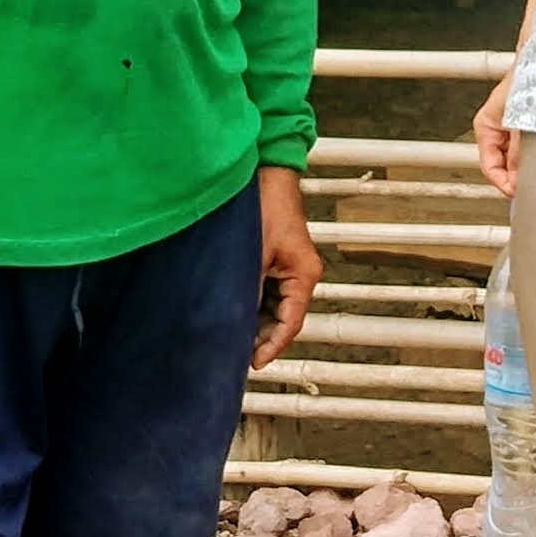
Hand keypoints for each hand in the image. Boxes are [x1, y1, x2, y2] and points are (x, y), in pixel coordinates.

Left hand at [249, 164, 323, 367]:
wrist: (265, 173)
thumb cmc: (264, 205)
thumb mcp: (251, 254)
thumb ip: (246, 288)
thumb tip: (233, 319)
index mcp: (304, 275)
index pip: (290, 323)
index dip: (272, 346)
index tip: (255, 362)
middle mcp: (301, 274)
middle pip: (283, 319)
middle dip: (261, 338)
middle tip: (237, 356)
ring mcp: (289, 268)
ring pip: (274, 307)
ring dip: (255, 322)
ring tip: (232, 338)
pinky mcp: (277, 261)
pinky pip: (267, 292)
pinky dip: (253, 305)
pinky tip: (234, 313)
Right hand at [470, 71, 519, 198]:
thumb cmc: (527, 83)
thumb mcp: (521, 125)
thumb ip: (520, 155)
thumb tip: (521, 181)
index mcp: (485, 127)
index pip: (489, 168)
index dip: (504, 185)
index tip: (519, 194)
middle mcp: (496, 129)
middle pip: (503, 166)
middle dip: (518, 177)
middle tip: (535, 186)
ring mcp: (512, 128)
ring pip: (516, 159)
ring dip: (529, 167)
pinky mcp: (527, 127)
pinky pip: (528, 150)